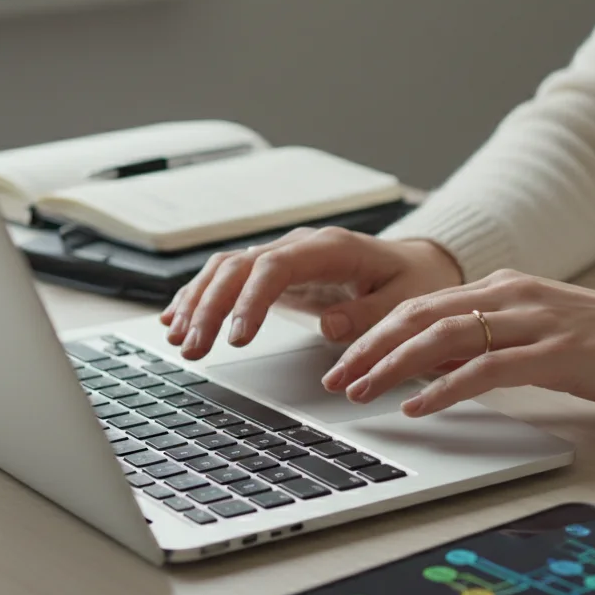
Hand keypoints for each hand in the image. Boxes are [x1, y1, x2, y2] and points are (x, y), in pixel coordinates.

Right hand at [160, 227, 462, 359]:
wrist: (416, 264)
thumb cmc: (414, 282)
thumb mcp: (406, 301)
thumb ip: (370, 314)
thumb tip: (329, 327)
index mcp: (332, 249)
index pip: (277, 267)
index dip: (251, 300)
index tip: (238, 337)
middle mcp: (301, 246)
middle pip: (240, 267)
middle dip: (211, 307)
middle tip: (194, 348)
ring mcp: (284, 257)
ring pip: (227, 270)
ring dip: (199, 303)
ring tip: (180, 340)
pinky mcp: (275, 272)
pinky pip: (230, 278)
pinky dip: (201, 296)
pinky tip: (177, 318)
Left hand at [322, 270, 594, 416]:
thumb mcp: (540, 336)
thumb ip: (490, 344)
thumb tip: (438, 368)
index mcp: (506, 287)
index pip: (424, 303)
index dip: (376, 331)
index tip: (344, 358)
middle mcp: (514, 295)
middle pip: (421, 314)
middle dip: (369, 347)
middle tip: (336, 378)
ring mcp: (535, 321)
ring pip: (444, 336)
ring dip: (394, 366)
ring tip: (362, 392)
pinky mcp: (556, 352)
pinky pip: (486, 368)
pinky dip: (444, 388)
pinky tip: (419, 406)